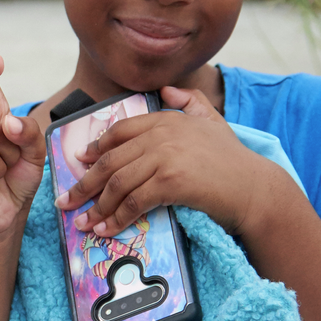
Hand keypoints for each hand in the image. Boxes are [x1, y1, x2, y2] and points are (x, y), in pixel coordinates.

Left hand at [52, 85, 280, 236]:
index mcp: (167, 119)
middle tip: (66, 201)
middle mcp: (162, 133)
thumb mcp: (212, 122)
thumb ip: (189, 102)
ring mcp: (165, 156)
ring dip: (95, 207)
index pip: (120, 130)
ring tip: (82, 223)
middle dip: (84, 183)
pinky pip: (133, 202)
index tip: (80, 162)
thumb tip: (168, 90)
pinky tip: (106, 230)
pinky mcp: (170, 181)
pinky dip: (116, 218)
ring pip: (117, 183)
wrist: (254, 188)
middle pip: (110, 160)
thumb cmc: (233, 160)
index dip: (96, 147)